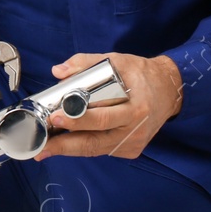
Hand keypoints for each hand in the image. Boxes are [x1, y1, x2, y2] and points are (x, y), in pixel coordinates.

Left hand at [33, 53, 182, 160]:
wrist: (169, 90)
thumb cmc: (141, 75)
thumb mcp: (117, 61)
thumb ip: (86, 63)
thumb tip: (59, 71)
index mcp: (135, 107)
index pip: (102, 118)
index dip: (77, 120)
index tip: (56, 118)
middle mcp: (135, 129)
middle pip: (95, 141)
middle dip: (65, 145)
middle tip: (42, 144)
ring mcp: (133, 142)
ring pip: (95, 150)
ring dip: (69, 150)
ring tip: (46, 148)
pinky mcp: (131, 150)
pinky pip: (102, 150)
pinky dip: (84, 147)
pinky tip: (66, 144)